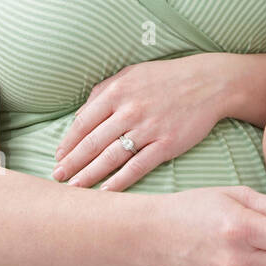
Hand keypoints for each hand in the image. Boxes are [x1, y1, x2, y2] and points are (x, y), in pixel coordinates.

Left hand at [53, 56, 226, 190]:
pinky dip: (120, 180)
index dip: (67, 143)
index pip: (82, 123)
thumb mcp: (131, 74)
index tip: (57, 158)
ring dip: (89, 175)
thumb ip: (104, 92)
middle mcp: (129, 110)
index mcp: (117, 92)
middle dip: (71, 163)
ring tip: (74, 188)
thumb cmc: (166, 78)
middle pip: (92, 143)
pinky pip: (137, 166)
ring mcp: (148, 128)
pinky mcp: (166, 144)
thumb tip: (80, 115)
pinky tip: (106, 191)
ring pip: (110, 157)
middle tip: (57, 178)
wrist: (208, 83)